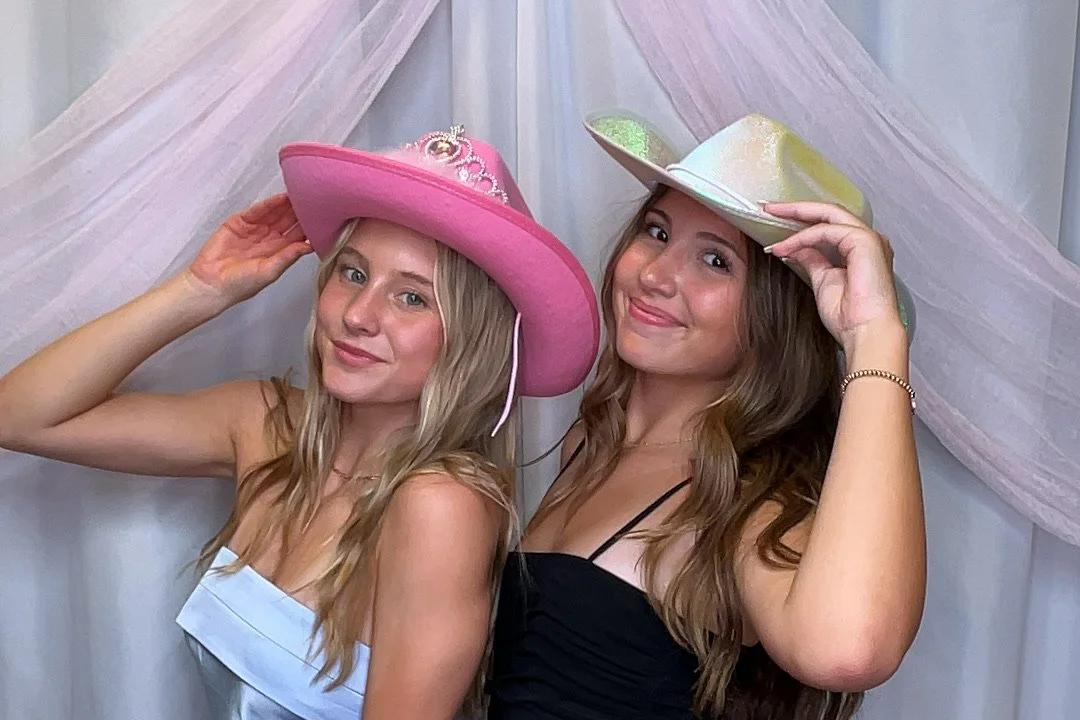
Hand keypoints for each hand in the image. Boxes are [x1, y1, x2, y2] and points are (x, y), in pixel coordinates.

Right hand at [185, 193, 311, 305]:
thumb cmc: (240, 284)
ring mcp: (255, 229)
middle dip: (301, 211)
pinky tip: (281, 198)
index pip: (298, 235)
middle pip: (288, 221)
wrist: (211, 283)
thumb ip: (288, 257)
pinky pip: (257, 210)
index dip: (309, 226)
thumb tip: (310, 246)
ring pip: (275, 213)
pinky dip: (269, 203)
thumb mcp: (269, 271)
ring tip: (302, 194)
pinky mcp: (239, 222)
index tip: (323, 218)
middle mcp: (269, 238)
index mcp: (279, 252)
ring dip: (288, 205)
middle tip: (316, 200)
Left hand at [761, 201, 904, 354]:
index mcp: (859, 249)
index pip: (828, 223)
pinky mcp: (864, 242)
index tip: (772, 219)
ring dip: (796, 216)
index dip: (800, 220)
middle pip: (829, 211)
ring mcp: (868, 239)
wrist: (865, 333)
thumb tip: (794, 248)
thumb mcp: (822, 281)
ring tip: (771, 216)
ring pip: (828, 214)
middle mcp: (867, 240)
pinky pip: (827, 231)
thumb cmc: (849, 318)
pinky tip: (785, 246)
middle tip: (768, 206)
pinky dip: (803, 237)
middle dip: (796, 207)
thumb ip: (811, 260)